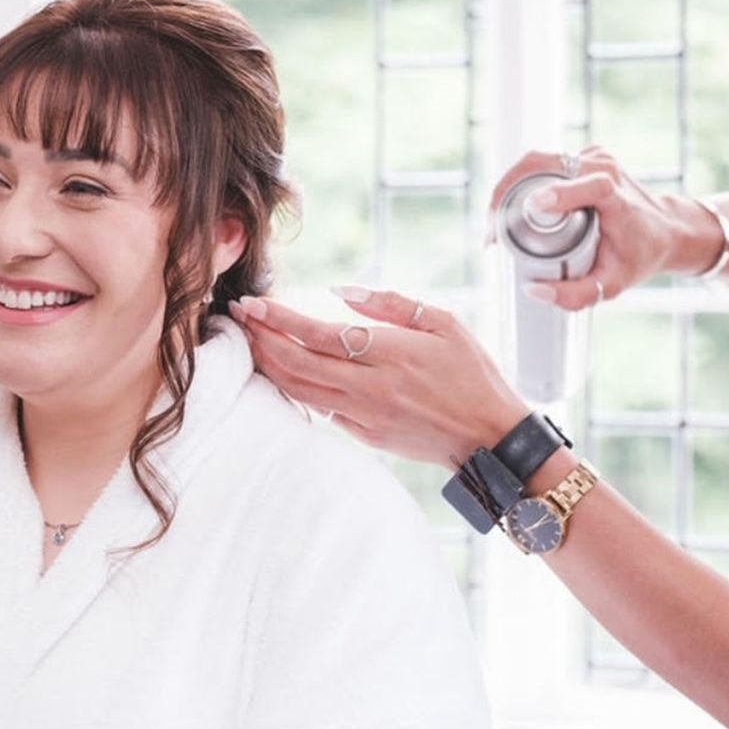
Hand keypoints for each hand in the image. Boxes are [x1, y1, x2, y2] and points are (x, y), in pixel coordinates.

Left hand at [229, 289, 529, 469]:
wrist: (490, 438)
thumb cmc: (473, 374)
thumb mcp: (444, 323)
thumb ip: (391, 304)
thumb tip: (341, 290)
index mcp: (391, 354)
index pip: (318, 334)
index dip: (279, 319)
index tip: (253, 304)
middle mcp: (372, 387)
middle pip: (298, 364)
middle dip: (261, 339)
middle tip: (238, 319)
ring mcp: (365, 416)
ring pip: (301, 391)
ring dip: (269, 366)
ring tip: (249, 343)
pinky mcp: (365, 436)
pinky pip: (319, 411)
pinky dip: (294, 391)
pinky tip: (280, 373)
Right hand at [488, 147, 724, 310]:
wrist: (667, 230)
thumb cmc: (638, 256)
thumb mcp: (613, 285)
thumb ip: (577, 296)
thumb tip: (534, 290)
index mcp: (616, 196)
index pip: (591, 185)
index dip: (560, 192)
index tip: (532, 208)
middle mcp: (604, 168)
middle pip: (545, 164)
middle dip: (509, 193)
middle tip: (492, 231)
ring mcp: (592, 158)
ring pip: (537, 161)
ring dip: (508, 187)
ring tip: (495, 224)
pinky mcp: (581, 158)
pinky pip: (541, 164)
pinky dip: (518, 183)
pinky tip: (508, 209)